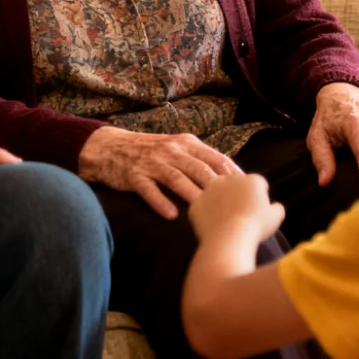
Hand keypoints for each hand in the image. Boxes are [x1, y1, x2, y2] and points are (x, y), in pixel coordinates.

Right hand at [78, 126, 241, 218]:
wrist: (109, 147)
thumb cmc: (150, 151)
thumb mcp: (176, 147)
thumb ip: (199, 159)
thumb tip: (230, 180)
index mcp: (186, 143)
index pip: (216, 158)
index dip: (233, 175)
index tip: (248, 193)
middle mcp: (171, 151)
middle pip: (199, 169)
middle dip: (218, 188)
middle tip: (234, 207)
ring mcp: (152, 163)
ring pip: (176, 178)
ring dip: (192, 195)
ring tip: (207, 213)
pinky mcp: (134, 176)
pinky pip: (149, 190)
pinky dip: (160, 201)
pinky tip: (171, 215)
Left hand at [189, 174, 284, 248]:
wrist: (229, 239)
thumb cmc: (255, 227)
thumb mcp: (276, 218)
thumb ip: (277, 208)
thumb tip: (275, 206)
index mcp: (251, 179)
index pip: (258, 183)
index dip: (259, 195)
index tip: (258, 208)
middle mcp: (229, 178)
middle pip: (235, 183)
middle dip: (237, 193)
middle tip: (240, 212)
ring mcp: (210, 189)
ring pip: (215, 191)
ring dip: (219, 199)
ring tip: (224, 217)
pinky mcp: (196, 202)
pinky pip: (201, 206)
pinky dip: (205, 214)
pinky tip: (211, 225)